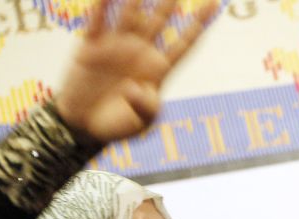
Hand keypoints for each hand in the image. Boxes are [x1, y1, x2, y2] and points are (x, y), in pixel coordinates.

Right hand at [53, 0, 216, 142]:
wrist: (84, 127)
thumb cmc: (118, 126)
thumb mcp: (141, 123)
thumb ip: (146, 107)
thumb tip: (135, 87)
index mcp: (157, 69)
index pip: (183, 43)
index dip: (199, 24)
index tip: (214, 4)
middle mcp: (140, 52)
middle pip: (160, 21)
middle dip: (171, 2)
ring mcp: (116, 46)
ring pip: (130, 15)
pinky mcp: (92, 47)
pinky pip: (98, 23)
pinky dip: (101, 8)